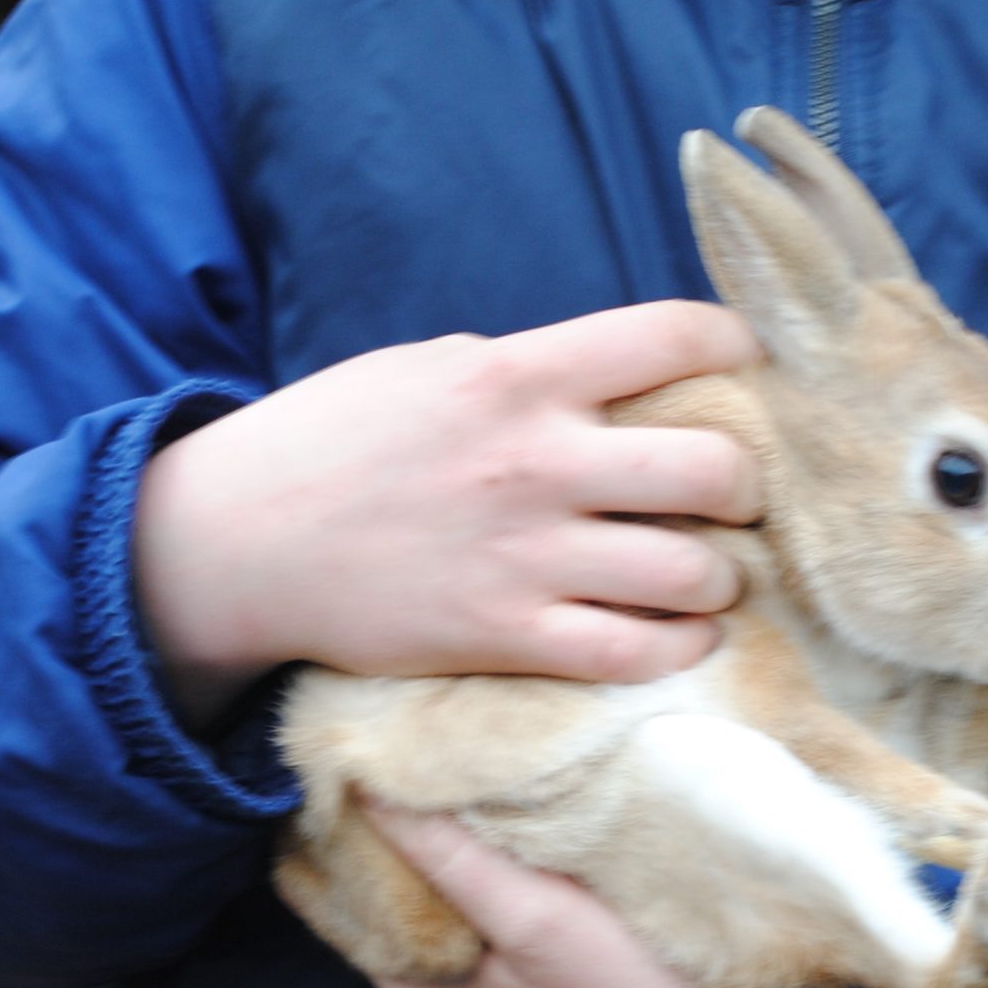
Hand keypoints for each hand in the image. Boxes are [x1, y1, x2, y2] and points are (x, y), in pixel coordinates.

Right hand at [134, 301, 762, 724]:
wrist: (238, 541)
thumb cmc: (337, 442)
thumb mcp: (432, 367)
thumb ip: (534, 371)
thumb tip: (634, 379)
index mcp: (517, 374)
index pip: (674, 336)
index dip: (738, 347)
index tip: (748, 369)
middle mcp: (535, 462)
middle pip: (716, 469)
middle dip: (747, 485)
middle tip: (733, 497)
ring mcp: (524, 557)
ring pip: (693, 572)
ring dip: (720, 576)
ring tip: (705, 572)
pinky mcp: (504, 637)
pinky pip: (635, 651)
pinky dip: (679, 645)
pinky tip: (679, 633)